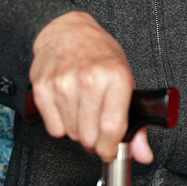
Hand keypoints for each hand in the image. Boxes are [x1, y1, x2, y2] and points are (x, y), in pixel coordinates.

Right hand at [30, 11, 150, 162]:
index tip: (110, 151)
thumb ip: (135, 121)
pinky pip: (54, 128)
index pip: (112, 128)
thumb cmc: (100, 54)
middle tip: (97, 126)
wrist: (68, 30)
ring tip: (83, 110)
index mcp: (116, 76)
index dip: (111, 147)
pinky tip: (68, 106)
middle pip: (90, 136)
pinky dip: (61, 124)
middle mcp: (90, 79)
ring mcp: (64, 84)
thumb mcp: (126, 79)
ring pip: (72, 134)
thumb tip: (143, 154)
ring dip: (78, 130)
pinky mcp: (43, 88)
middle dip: (94, 139)